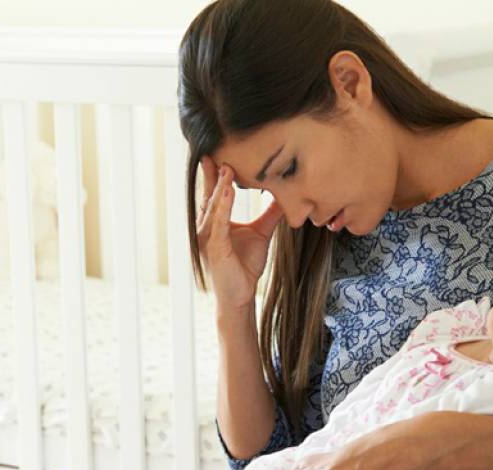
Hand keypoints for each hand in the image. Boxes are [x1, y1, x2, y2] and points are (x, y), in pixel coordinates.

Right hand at [196, 156, 282, 309]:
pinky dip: (223, 206)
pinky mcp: (215, 247)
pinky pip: (219, 223)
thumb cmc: (245, 266)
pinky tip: (228, 191)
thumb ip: (270, 213)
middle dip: (213, 173)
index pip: (214, 192)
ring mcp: (208, 237)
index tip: (220, 152)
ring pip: (213, 206)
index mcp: (214, 221)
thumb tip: (286, 195)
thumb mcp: (261, 233)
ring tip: (226, 167)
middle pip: (209, 194)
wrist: (241, 296)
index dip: (215, 173)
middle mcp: (206, 226)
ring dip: (219, 186)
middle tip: (217, 150)